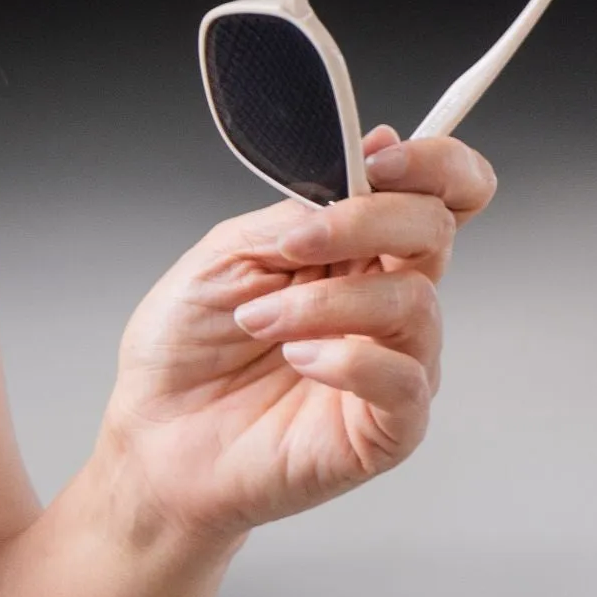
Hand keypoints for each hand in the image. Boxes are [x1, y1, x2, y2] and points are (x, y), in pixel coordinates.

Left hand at [94, 130, 497, 548]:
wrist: (154, 441)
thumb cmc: (186, 351)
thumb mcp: (228, 253)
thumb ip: (301, 210)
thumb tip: (372, 155)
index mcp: (358, 251)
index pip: (442, 194)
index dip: (434, 165)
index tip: (377, 158)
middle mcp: (387, 301)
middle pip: (436, 231)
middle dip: (366, 222)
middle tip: (293, 247)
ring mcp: (396, 362)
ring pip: (414, 303)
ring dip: (326, 303)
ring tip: (259, 321)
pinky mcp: (391, 426)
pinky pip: (405, 378)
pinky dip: (349, 359)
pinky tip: (299, 361)